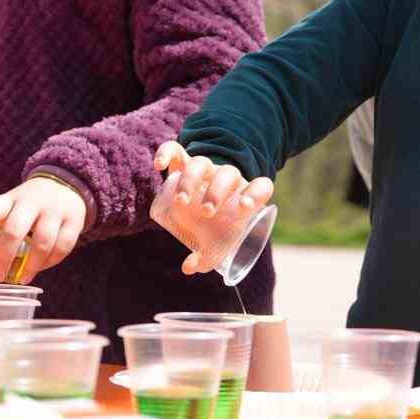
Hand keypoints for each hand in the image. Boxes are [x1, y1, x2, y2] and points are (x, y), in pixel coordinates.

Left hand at [0, 176, 87, 282]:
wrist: (64, 185)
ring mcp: (54, 210)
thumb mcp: (11, 206)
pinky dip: (50, 262)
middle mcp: (31, 202)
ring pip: (42, 241)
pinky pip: (63, 246)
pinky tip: (41, 269)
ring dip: (30, 265)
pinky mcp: (74, 220)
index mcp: (9, 199)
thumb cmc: (28, 206)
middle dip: (4, 257)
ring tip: (21, 279)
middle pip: (14, 229)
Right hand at [152, 142, 274, 274]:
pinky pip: (175, 150)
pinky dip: (166, 153)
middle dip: (217, 192)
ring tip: (181, 201)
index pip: (261, 186)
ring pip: (201, 162)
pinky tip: (158, 166)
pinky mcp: (182, 161)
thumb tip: (189, 268)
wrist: (203, 199)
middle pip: (227, 175)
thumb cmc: (217, 226)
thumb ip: (207, 257)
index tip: (245, 208)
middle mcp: (227, 177)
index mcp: (245, 194)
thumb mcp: (217, 242)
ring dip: (192, 179)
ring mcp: (205, 167)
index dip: (257, 194)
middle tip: (206, 212)